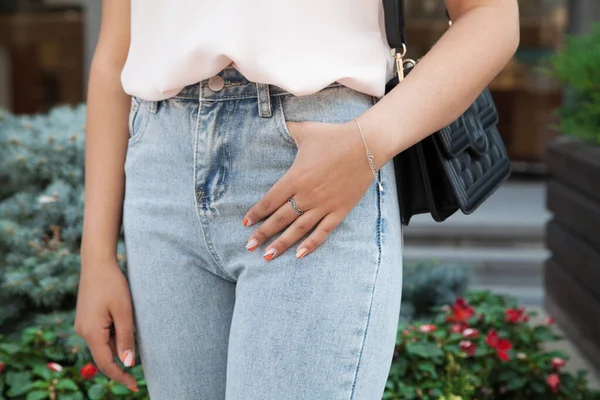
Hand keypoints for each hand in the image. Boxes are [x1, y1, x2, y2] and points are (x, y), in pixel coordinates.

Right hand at [74, 258, 138, 391]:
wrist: (97, 263)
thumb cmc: (112, 284)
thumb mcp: (124, 311)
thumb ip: (126, 338)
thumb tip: (128, 363)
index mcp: (91, 333)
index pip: (106, 364)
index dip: (121, 377)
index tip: (135, 386)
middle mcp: (83, 331)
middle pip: (104, 354)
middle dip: (122, 358)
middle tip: (143, 359)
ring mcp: (83, 325)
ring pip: (104, 343)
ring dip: (119, 341)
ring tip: (131, 321)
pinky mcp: (86, 318)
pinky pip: (101, 333)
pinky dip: (114, 333)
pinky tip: (123, 318)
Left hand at [242, 120, 380, 260]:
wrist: (366, 144)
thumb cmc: (334, 136)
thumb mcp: (305, 131)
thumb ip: (286, 129)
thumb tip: (273, 120)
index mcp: (295, 177)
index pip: (270, 200)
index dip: (256, 213)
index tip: (245, 223)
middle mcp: (307, 195)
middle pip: (280, 219)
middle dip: (262, 234)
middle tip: (249, 246)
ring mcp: (324, 205)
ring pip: (298, 229)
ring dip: (281, 243)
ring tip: (267, 256)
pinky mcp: (340, 210)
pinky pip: (323, 231)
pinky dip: (311, 244)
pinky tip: (299, 255)